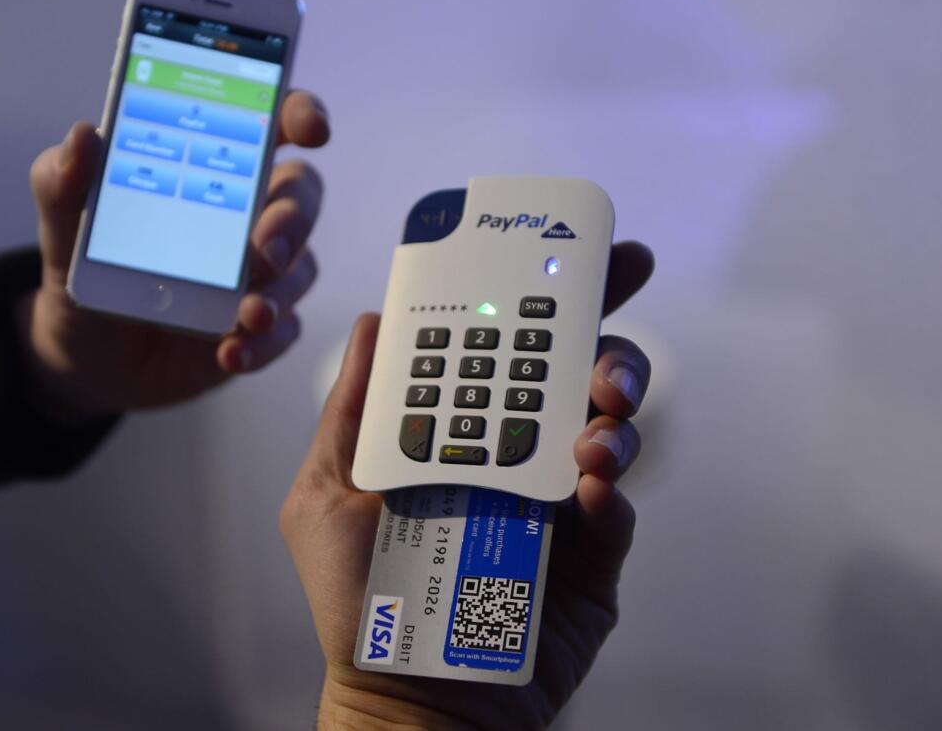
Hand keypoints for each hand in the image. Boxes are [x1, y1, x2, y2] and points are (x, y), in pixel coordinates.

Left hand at [20, 91, 329, 416]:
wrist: (83, 353)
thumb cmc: (85, 266)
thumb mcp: (63, 224)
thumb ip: (64, 180)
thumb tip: (84, 136)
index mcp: (214, 168)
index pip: (272, 125)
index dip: (300, 116)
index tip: (311, 130)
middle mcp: (248, 215)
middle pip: (301, 199)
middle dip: (292, 222)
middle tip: (260, 252)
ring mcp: (259, 275)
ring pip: (301, 269)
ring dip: (280, 291)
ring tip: (247, 314)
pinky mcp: (258, 328)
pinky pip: (283, 331)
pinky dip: (262, 343)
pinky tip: (231, 351)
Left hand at [280, 242, 653, 729]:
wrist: (407, 698)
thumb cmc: (357, 599)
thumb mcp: (326, 493)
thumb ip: (352, 411)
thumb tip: (371, 321)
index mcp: (455, 430)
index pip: (502, 350)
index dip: (537, 298)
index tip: (570, 254)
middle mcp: (512, 455)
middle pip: (570, 374)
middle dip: (601, 332)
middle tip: (612, 318)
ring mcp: (555, 504)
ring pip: (607, 428)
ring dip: (613, 406)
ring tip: (597, 411)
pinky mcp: (590, 556)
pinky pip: (615, 508)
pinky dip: (607, 488)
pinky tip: (584, 487)